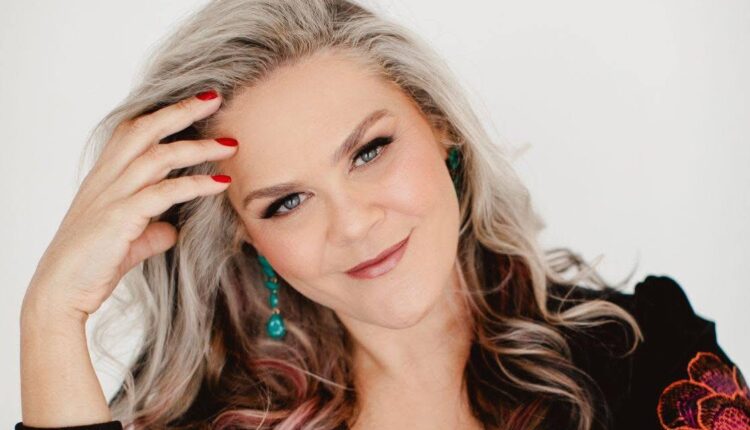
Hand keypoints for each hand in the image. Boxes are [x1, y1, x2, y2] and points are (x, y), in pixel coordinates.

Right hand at [22, 90, 236, 322]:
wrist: (62, 290)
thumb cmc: (93, 263)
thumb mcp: (130, 240)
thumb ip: (152, 229)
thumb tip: (173, 229)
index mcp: (106, 177)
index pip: (133, 130)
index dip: (163, 113)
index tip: (196, 103)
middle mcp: (107, 178)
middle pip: (145, 129)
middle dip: (182, 111)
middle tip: (216, 99)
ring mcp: (113, 196)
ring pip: (158, 155)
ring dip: (198, 147)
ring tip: (231, 145)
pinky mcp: (121, 218)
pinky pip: (164, 192)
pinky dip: (196, 185)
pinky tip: (221, 183)